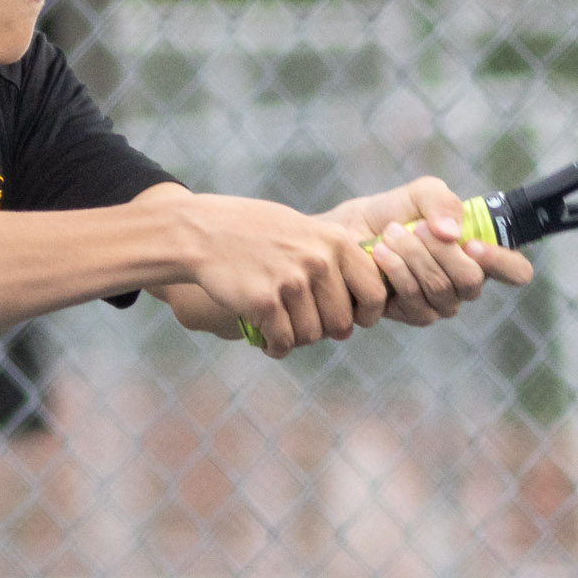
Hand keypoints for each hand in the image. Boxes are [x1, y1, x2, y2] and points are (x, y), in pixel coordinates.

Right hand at [180, 192, 387, 356]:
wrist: (203, 232)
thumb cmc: (254, 231)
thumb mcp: (303, 230)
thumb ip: (333, 259)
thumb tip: (358, 309)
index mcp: (336, 242)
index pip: (375, 292)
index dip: (367, 315)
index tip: (352, 321)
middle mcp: (318, 261)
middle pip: (341, 322)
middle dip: (324, 331)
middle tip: (305, 325)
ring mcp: (292, 282)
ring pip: (311, 336)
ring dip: (296, 339)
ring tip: (281, 327)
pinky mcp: (264, 302)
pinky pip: (283, 342)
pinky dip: (276, 348)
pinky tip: (267, 340)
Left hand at [323, 177, 533, 327]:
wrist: (346, 233)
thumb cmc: (391, 213)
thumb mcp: (420, 194)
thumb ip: (442, 202)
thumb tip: (454, 235)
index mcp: (479, 254)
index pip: (515, 271)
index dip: (502, 262)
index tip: (472, 244)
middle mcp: (465, 283)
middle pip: (472, 282)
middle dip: (440, 252)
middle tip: (415, 229)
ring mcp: (442, 302)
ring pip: (441, 289)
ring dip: (413, 258)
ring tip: (390, 235)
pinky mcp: (415, 314)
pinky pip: (415, 300)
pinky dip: (396, 271)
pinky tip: (379, 254)